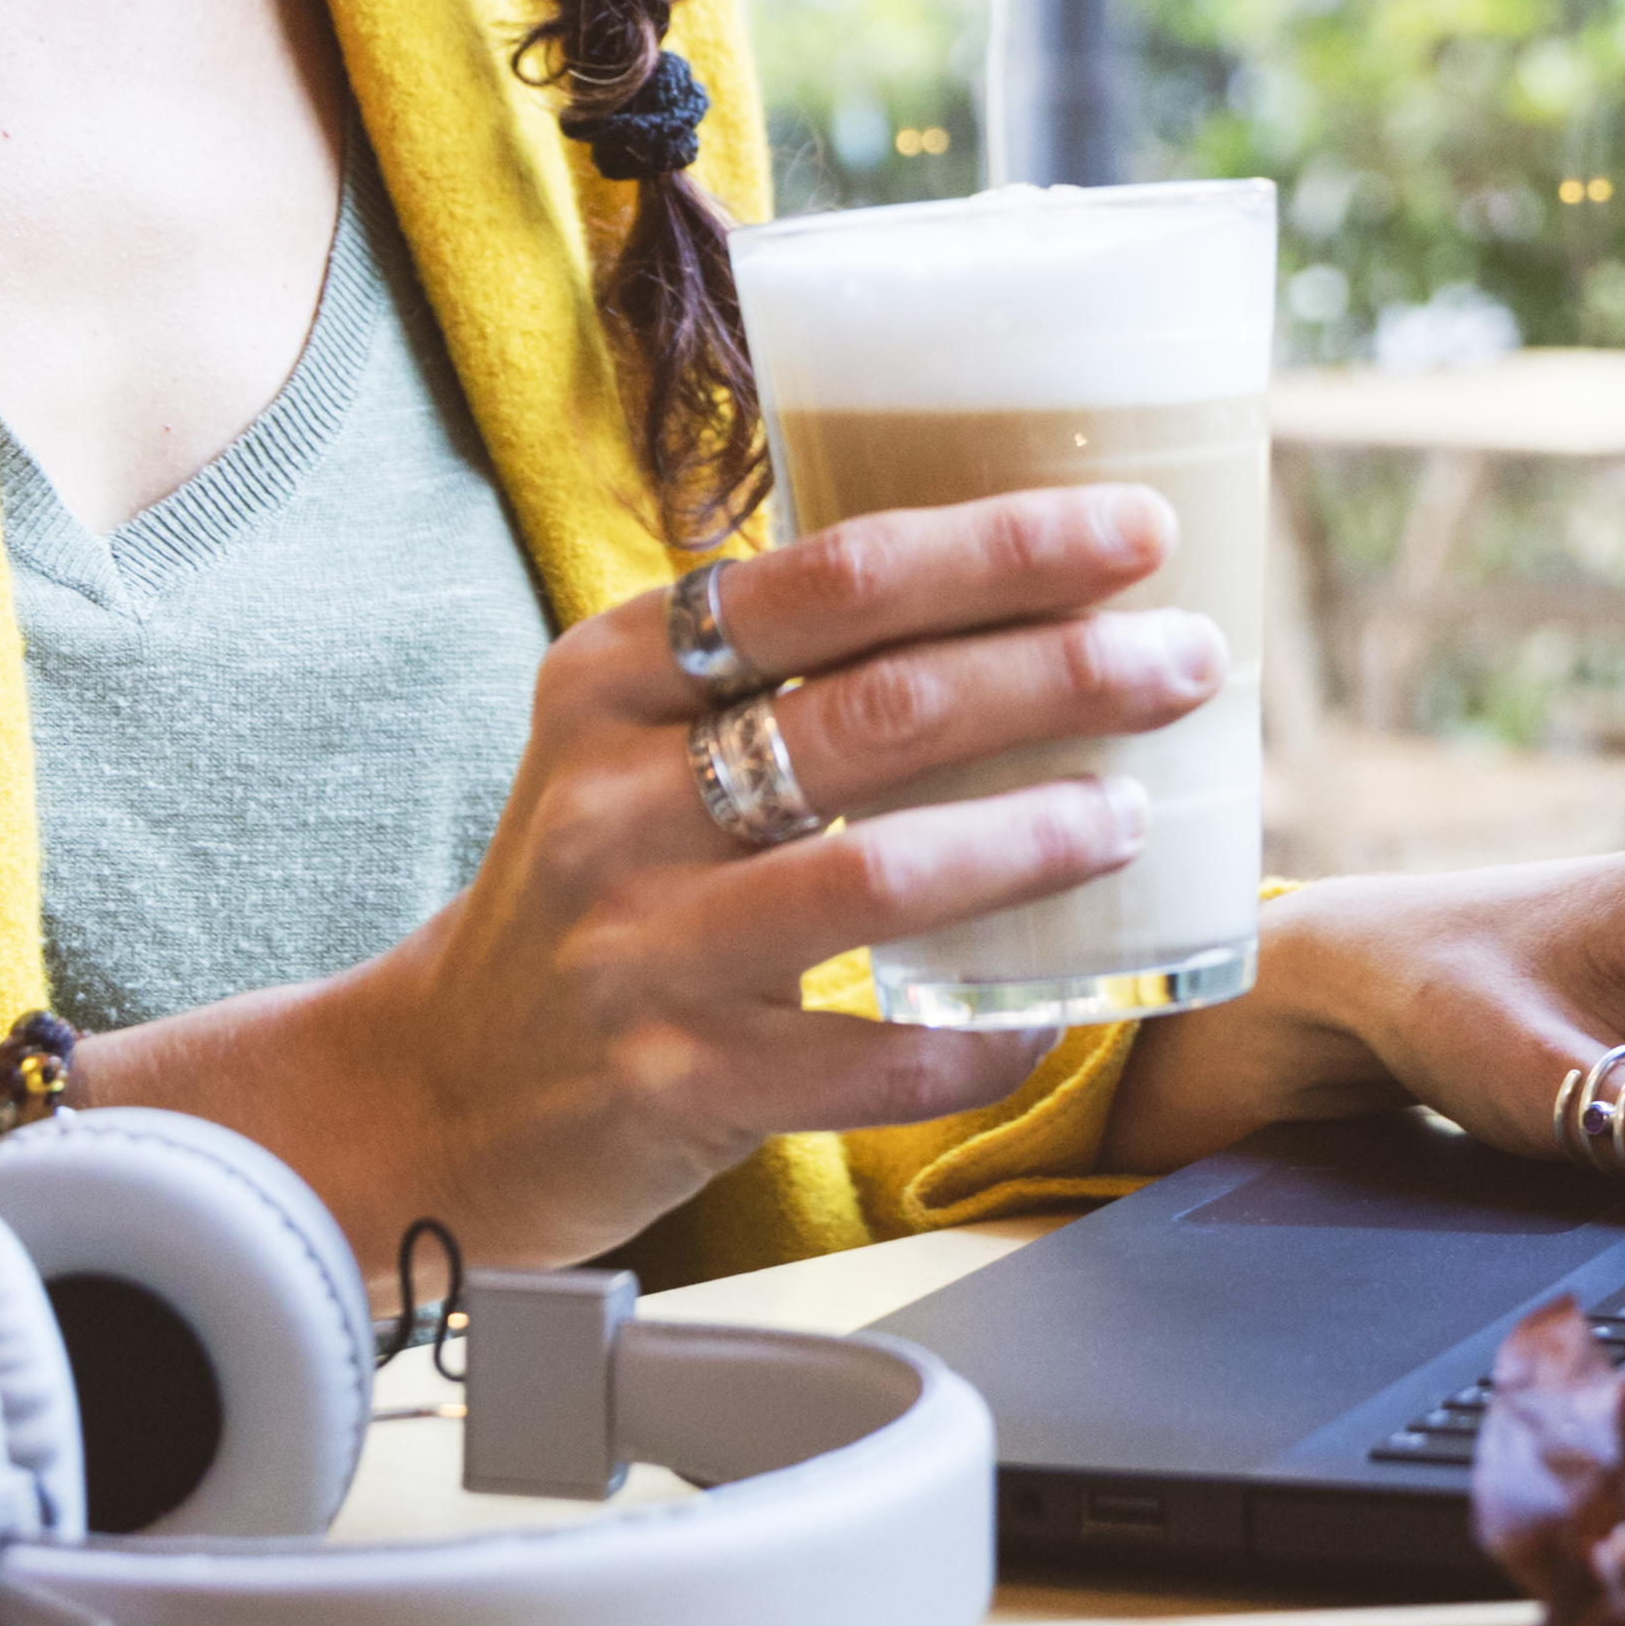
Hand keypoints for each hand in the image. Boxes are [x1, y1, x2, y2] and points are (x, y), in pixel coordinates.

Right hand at [0, 491, 1225, 1263]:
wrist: (438, 1094)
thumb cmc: (594, 895)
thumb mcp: (633, 747)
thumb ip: (774, 674)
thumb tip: (1024, 597)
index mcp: (614, 677)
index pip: (829, 580)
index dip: (998, 548)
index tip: (1131, 531)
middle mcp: (613, 799)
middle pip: (879, 709)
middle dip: (1060, 674)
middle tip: (1186, 658)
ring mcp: (638, 948)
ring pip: (873, 875)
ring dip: (1031, 838)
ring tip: (1134, 814)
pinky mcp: (672, 1082)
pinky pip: (869, 1056)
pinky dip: (984, 1030)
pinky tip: (1066, 1005)